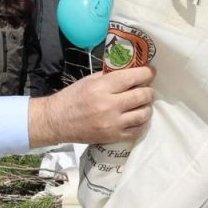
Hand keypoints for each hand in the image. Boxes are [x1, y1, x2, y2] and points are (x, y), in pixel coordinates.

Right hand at [28, 66, 154, 147]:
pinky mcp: (113, 136)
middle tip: (146, 88)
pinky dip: (142, 123)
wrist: (57, 121)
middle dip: (148, 90)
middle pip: (142, 95)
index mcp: (101, 87)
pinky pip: (138, 130)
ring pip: (143, 113)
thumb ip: (110, 76)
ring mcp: (113, 123)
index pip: (132, 77)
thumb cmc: (72, 97)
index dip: (146, 73)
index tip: (150, 71)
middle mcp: (109, 105)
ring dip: (147, 106)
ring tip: (143, 103)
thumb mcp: (89, 80)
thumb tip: (131, 70)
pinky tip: (138, 117)